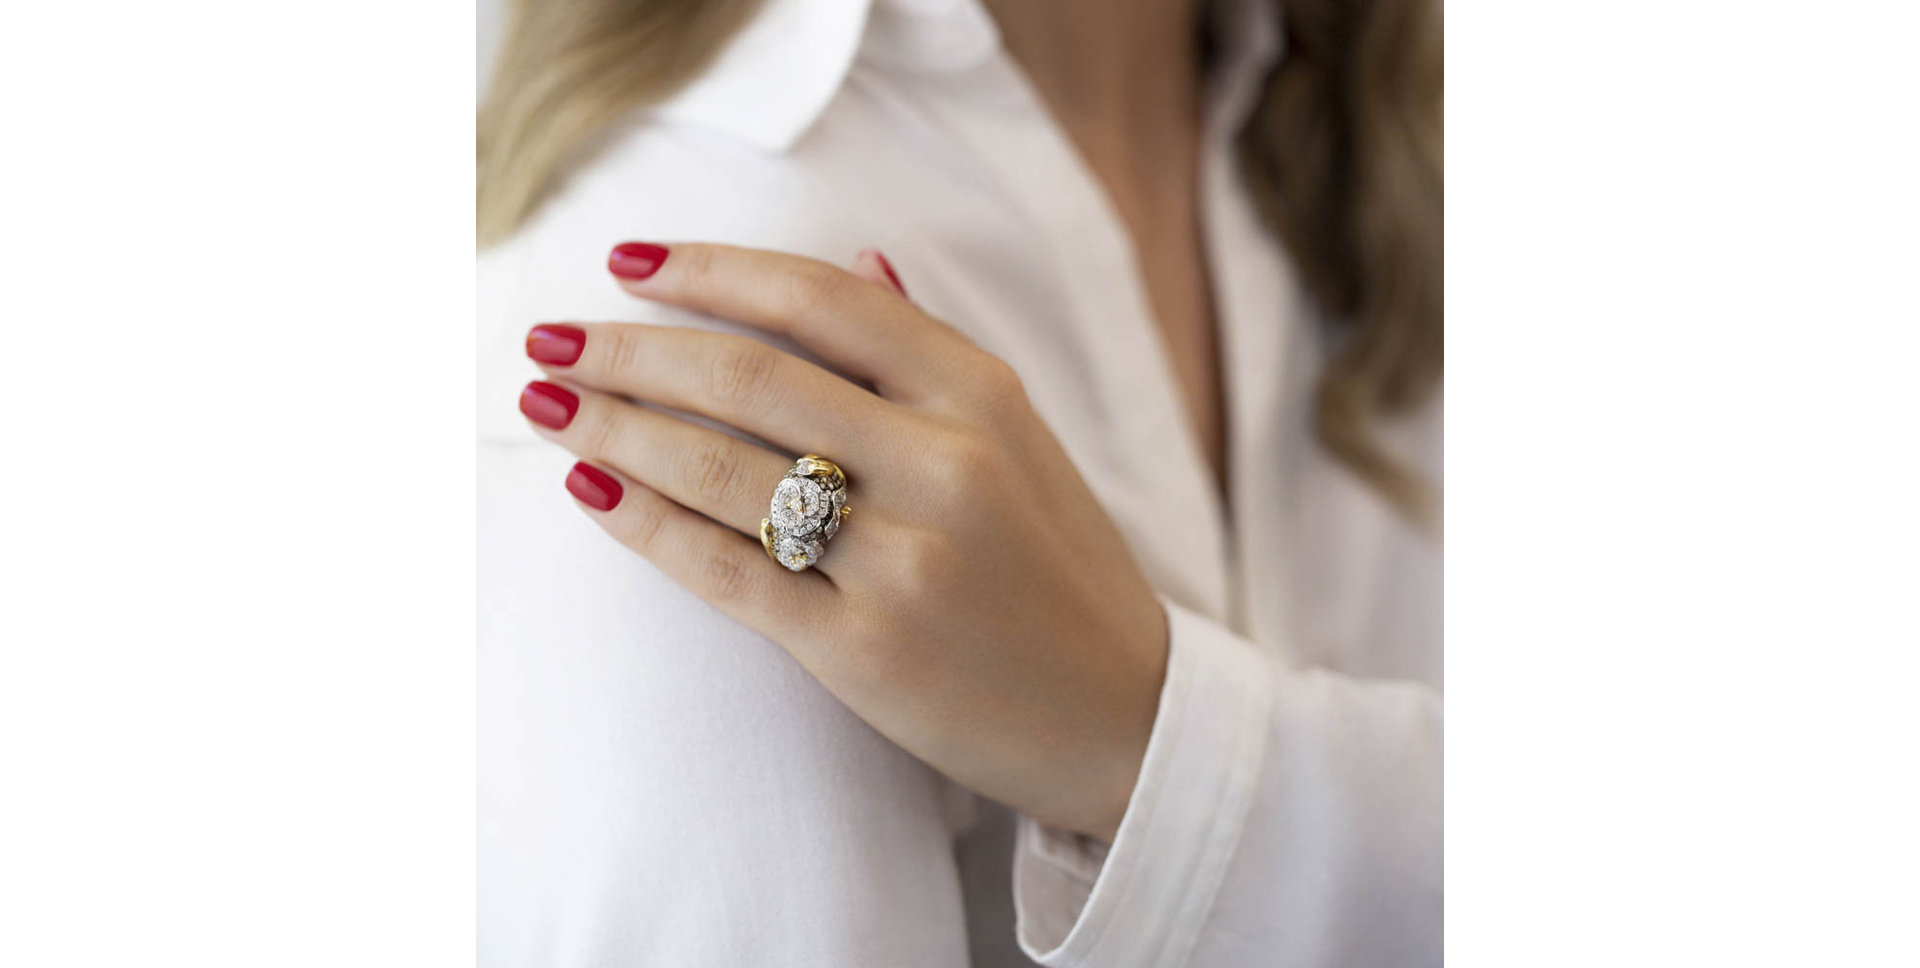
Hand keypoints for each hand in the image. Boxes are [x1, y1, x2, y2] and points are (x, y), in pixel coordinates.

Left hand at [518, 242, 1167, 840]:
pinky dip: (644, 525)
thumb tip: (857, 257)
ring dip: (613, 429)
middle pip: (747, 375)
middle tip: (548, 339)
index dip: (708, 270)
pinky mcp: (862, 650)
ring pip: (720, 468)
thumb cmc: (1060, 569)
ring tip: (547, 407)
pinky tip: (590, 492)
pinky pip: (724, 570)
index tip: (626, 261)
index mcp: (982, 394)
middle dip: (627, 348)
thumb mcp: (1023, 440)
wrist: (1124, 717)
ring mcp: (903, 560)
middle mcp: (944, 464)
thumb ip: (933, 353)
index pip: (819, 299)